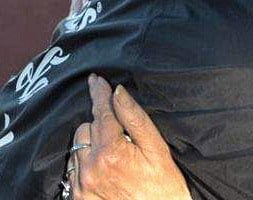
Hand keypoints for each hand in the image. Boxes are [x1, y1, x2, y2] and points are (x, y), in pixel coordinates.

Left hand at [66, 75, 190, 199]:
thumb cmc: (163, 183)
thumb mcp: (157, 148)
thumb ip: (135, 119)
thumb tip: (118, 93)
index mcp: (111, 150)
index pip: (101, 112)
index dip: (99, 93)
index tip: (96, 79)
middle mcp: (90, 167)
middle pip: (86, 127)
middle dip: (100, 124)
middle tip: (120, 134)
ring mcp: (81, 183)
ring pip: (77, 147)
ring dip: (91, 143)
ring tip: (113, 152)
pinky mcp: (78, 196)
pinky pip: (73, 168)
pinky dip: (85, 162)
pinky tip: (103, 167)